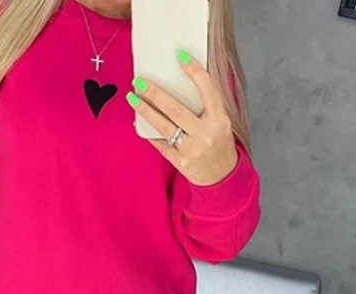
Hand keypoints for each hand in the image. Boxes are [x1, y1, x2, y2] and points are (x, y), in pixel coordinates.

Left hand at [128, 50, 238, 186]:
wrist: (222, 177)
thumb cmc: (219, 143)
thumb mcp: (221, 122)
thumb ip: (207, 104)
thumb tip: (180, 80)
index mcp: (220, 120)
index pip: (208, 90)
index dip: (194, 71)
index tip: (179, 55)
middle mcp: (206, 135)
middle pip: (176, 110)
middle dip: (155, 94)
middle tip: (139, 81)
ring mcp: (192, 150)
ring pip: (164, 127)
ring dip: (145, 111)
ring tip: (132, 98)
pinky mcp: (181, 163)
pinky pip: (160, 144)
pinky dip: (148, 131)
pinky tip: (138, 120)